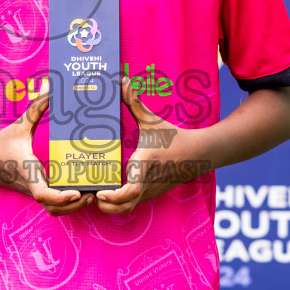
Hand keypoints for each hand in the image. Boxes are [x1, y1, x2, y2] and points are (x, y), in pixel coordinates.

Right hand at [0, 92, 89, 214]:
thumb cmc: (2, 142)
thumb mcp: (20, 124)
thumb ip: (36, 107)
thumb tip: (52, 88)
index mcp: (28, 170)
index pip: (43, 194)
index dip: (60, 197)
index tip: (76, 192)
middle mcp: (31, 185)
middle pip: (53, 208)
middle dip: (74, 205)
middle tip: (94, 192)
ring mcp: (32, 191)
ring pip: (53, 211)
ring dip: (71, 208)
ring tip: (89, 195)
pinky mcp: (34, 192)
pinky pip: (50, 204)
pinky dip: (65, 204)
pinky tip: (79, 192)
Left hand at [94, 82, 208, 214]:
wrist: (198, 154)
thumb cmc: (173, 137)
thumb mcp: (153, 120)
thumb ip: (135, 102)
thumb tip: (123, 80)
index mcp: (146, 164)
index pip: (131, 190)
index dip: (114, 196)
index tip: (100, 192)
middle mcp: (147, 182)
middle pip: (124, 207)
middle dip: (105, 205)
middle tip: (90, 192)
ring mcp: (150, 191)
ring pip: (127, 209)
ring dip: (110, 206)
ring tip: (96, 192)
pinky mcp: (150, 194)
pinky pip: (132, 205)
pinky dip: (118, 203)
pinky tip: (106, 192)